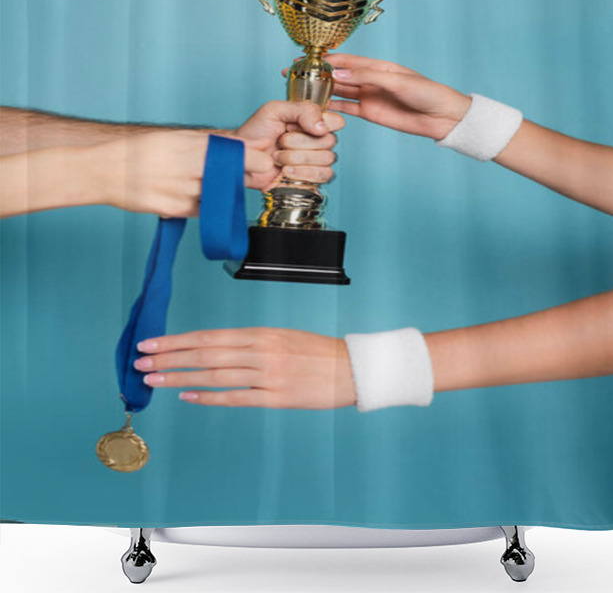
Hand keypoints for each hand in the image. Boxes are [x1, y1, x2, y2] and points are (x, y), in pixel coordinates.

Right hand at [97, 130, 271, 217]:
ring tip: (201, 184)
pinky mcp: (176, 210)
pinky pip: (202, 210)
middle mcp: (194, 170)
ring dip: (219, 194)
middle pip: (235, 180)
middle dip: (241, 180)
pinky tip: (188, 195)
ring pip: (219, 197)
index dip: (257, 163)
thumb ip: (210, 144)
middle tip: (238, 177)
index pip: (243, 157)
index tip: (262, 165)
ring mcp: (185, 192)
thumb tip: (239, 147)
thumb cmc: (144, 151)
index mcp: (196, 148)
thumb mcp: (179, 138)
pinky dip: (202, 205)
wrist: (108, 170)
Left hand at [134, 327, 356, 409]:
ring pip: (214, 376)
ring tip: (154, 379)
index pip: (210, 336)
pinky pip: (236, 398)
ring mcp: (268, 376)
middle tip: (140, 361)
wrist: (352, 368)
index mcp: (261, 334)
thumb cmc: (318, 351)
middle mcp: (261, 352)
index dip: (177, 341)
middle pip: (205, 355)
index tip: (151, 342)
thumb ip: (251, 343)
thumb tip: (216, 351)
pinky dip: (209, 398)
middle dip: (169, 358)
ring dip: (180, 378)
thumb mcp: (283, 337)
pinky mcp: (276, 398)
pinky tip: (188, 397)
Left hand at [231, 101, 344, 189]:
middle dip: (299, 143)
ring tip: (278, 157)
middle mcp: (318, 140)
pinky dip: (303, 173)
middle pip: (330, 142)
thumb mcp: (275, 110)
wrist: (243, 157)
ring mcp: (317, 160)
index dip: (320, 124)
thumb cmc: (256, 132)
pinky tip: (287, 171)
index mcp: (313, 121)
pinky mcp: (312, 178)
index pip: (336, 122)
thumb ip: (302, 110)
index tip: (295, 126)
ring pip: (327, 159)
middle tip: (280, 142)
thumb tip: (322, 126)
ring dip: (297, 159)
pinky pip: (324, 175)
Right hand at [283, 54, 469, 140]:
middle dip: (316, 74)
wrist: (442, 117)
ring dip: (320, 90)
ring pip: (339, 92)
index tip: (304, 59)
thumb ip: (366, 77)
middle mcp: (370, 79)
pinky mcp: (370, 113)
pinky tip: (315, 107)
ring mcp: (369, 96)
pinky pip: (346, 109)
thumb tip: (337, 75)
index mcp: (378, 66)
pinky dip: (331, 108)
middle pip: (338, 75)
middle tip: (292, 75)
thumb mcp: (396, 80)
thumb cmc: (426, 92)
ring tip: (299, 90)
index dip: (325, 59)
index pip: (345, 60)